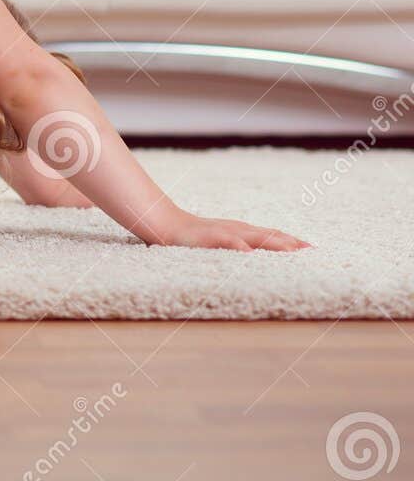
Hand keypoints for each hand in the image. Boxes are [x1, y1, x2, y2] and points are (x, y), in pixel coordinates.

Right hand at [148, 210, 310, 251]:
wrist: (167, 224)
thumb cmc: (195, 237)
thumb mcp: (221, 241)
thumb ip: (239, 247)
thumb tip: (256, 257)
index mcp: (243, 232)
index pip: (273, 236)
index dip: (292, 241)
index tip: (312, 249)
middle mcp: (239, 230)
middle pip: (270, 235)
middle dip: (290, 243)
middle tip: (310, 251)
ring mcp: (225, 232)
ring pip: (254, 236)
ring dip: (273, 243)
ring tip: (292, 251)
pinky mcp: (210, 236)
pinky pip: (227, 241)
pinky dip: (239, 246)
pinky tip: (249, 253)